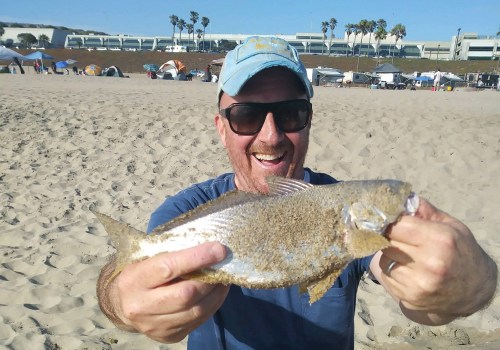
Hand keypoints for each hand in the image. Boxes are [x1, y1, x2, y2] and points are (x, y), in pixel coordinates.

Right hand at [98, 242, 229, 342]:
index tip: (218, 249)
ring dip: (215, 293)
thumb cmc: (140, 272)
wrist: (122, 304)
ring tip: (223, 278)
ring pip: (196, 310)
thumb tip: (208, 246)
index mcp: (134, 280)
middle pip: (185, 294)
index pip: (168, 268)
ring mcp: (154, 325)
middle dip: (209, 278)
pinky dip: (213, 305)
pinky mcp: (168, 336)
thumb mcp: (146, 257)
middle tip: (223, 265)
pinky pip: (198, 321)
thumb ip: (172, 253)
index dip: (197, 258)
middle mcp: (141, 306)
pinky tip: (216, 292)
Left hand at [370, 198, 497, 324]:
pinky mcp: (410, 299)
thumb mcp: (450, 225)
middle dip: (387, 237)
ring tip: (406, 255)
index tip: (387, 220)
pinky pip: (387, 277)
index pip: (396, 226)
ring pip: (384, 260)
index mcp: (439, 240)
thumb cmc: (461, 252)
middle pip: (387, 242)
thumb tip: (398, 198)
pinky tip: (407, 270)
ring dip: (389, 255)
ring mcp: (418, 284)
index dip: (388, 221)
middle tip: (395, 236)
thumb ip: (423, 210)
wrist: (474, 290)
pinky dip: (391, 271)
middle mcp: (429, 264)